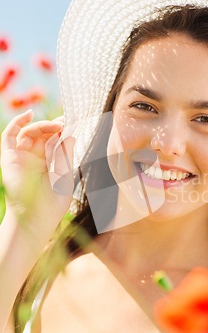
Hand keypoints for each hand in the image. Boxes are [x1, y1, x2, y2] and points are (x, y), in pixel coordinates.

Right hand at [0, 110, 74, 228]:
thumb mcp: (65, 175)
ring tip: (56, 125)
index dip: (62, 129)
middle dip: (54, 126)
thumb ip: (65, 155)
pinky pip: (10, 135)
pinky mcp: (9, 157)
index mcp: (50, 163)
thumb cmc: (54, 202)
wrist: (37, 218)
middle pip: (42, 134)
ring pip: (29, 132)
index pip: (54, 140)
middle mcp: (35, 158)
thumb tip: (70, 135)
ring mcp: (22, 156)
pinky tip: (29, 115)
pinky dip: (18, 123)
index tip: (73, 121)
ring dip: (42, 126)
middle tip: (65, 122)